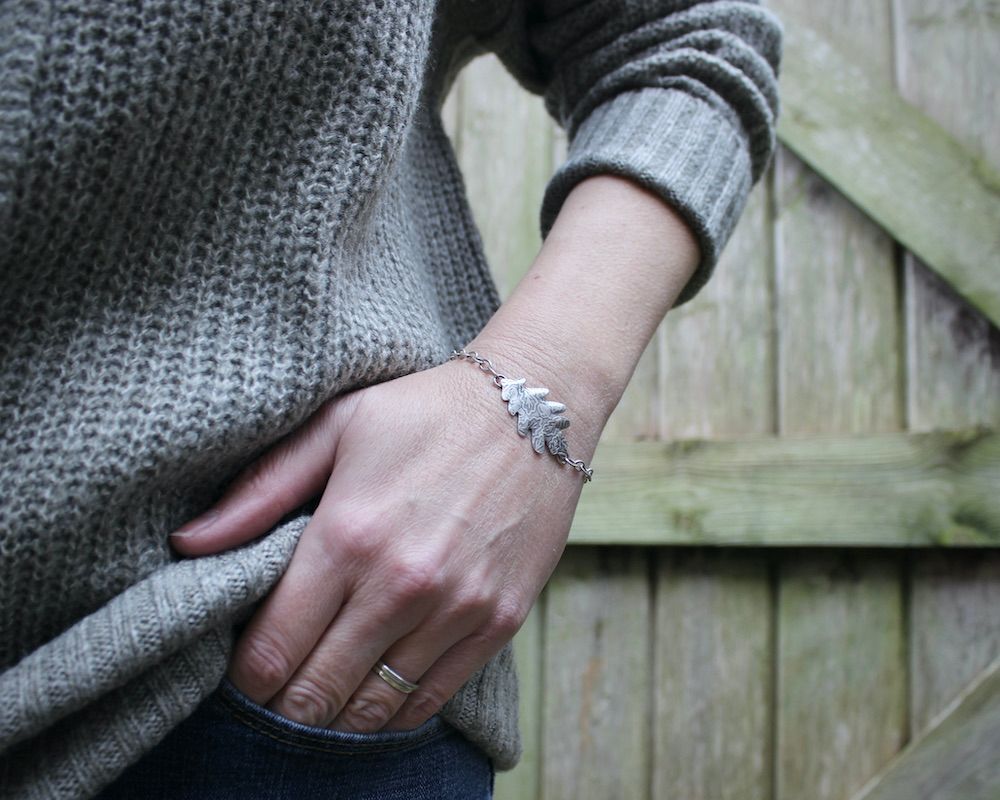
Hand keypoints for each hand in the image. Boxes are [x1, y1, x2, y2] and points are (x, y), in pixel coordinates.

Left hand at [169, 352, 592, 732]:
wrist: (532, 410)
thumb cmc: (426, 413)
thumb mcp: (337, 427)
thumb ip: (260, 490)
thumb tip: (188, 543)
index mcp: (348, 535)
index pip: (272, 650)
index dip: (246, 676)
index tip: (246, 668)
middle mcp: (401, 585)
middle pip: (316, 692)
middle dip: (285, 703)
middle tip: (279, 686)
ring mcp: (456, 609)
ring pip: (372, 709)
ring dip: (337, 714)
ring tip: (325, 691)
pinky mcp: (498, 621)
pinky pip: (430, 700)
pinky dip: (394, 712)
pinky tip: (376, 691)